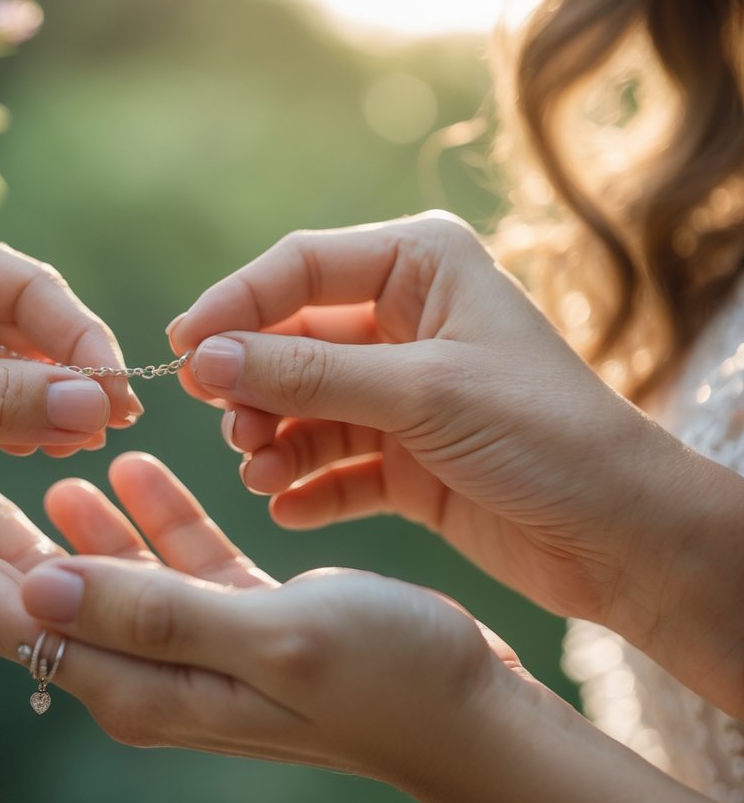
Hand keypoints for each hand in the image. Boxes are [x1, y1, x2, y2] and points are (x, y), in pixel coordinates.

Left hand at [0, 440, 525, 779]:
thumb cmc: (386, 674)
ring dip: (21, 499)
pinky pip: (157, 552)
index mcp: (132, 675)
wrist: (474, 711)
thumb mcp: (268, 634)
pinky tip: (105, 462)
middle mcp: (141, 661)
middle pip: (13, 574)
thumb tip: (33, 582)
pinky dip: (127, 508)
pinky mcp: (227, 611)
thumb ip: (150, 609)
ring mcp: (183, 637)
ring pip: (78, 556)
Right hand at [164, 212, 743, 715]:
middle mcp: (404, 321)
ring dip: (272, 439)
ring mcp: (400, 392)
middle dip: (253, 387)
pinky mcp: (401, 457)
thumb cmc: (545, 436)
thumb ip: (308, 373)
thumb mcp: (421, 393)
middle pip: (290, 342)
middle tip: (231, 429)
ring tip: (259, 472)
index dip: (234, 305)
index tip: (180, 352)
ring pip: (302, 406)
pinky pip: (328, 464)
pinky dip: (304, 486)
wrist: (622, 536)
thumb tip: (204, 360)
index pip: (298, 269)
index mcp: (419, 266)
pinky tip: (289, 505)